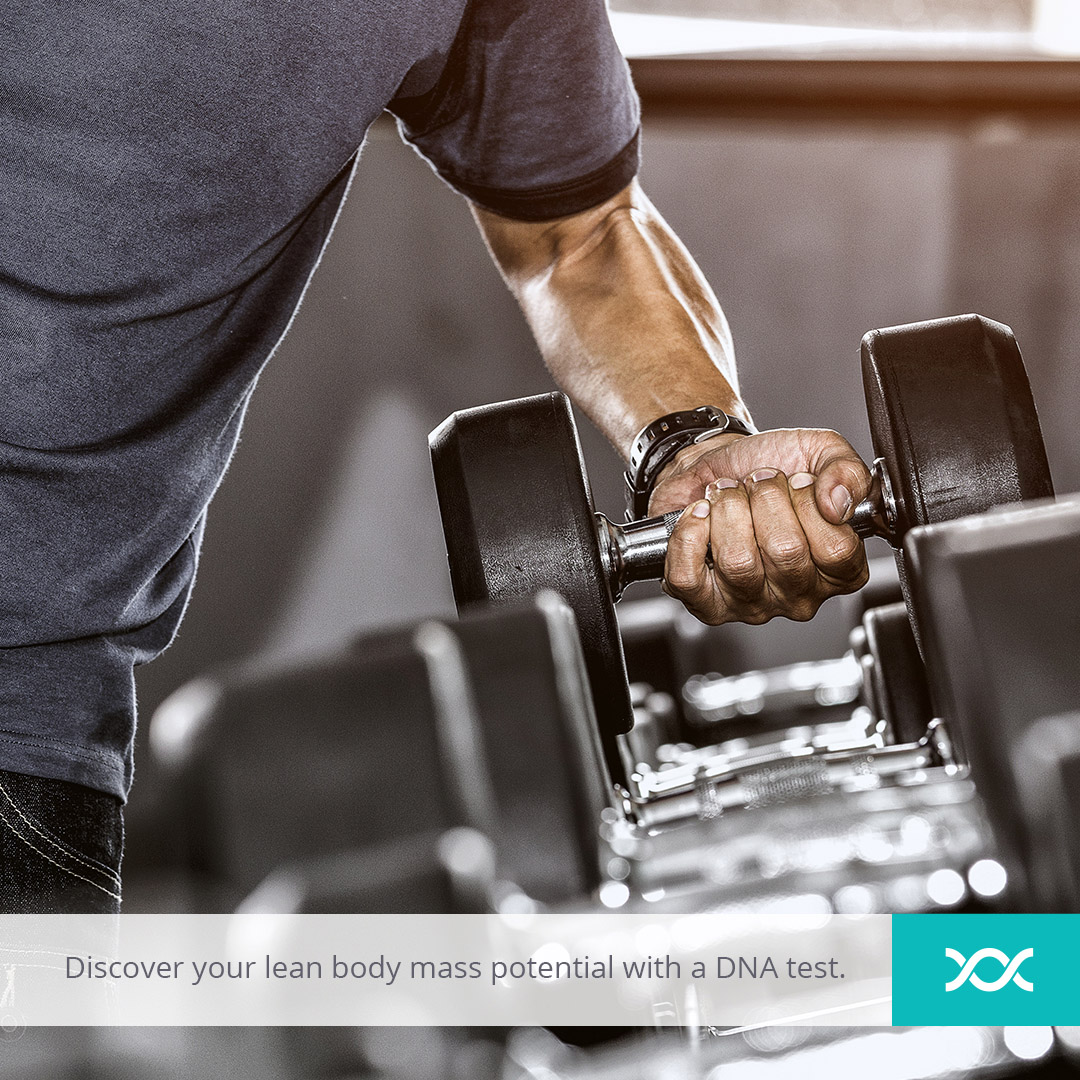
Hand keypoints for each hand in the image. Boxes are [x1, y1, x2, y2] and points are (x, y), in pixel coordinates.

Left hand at [649, 429, 870, 624]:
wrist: (714, 465)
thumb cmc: (769, 466)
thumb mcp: (821, 452)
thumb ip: (848, 471)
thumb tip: (838, 504)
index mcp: (837, 569)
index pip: (836, 550)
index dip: (810, 504)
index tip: (797, 481)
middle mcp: (798, 594)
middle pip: (785, 553)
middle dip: (765, 499)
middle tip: (756, 483)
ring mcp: (751, 604)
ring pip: (738, 562)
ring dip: (727, 510)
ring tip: (728, 495)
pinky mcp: (705, 604)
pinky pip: (688, 577)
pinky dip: (690, 532)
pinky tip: (700, 515)